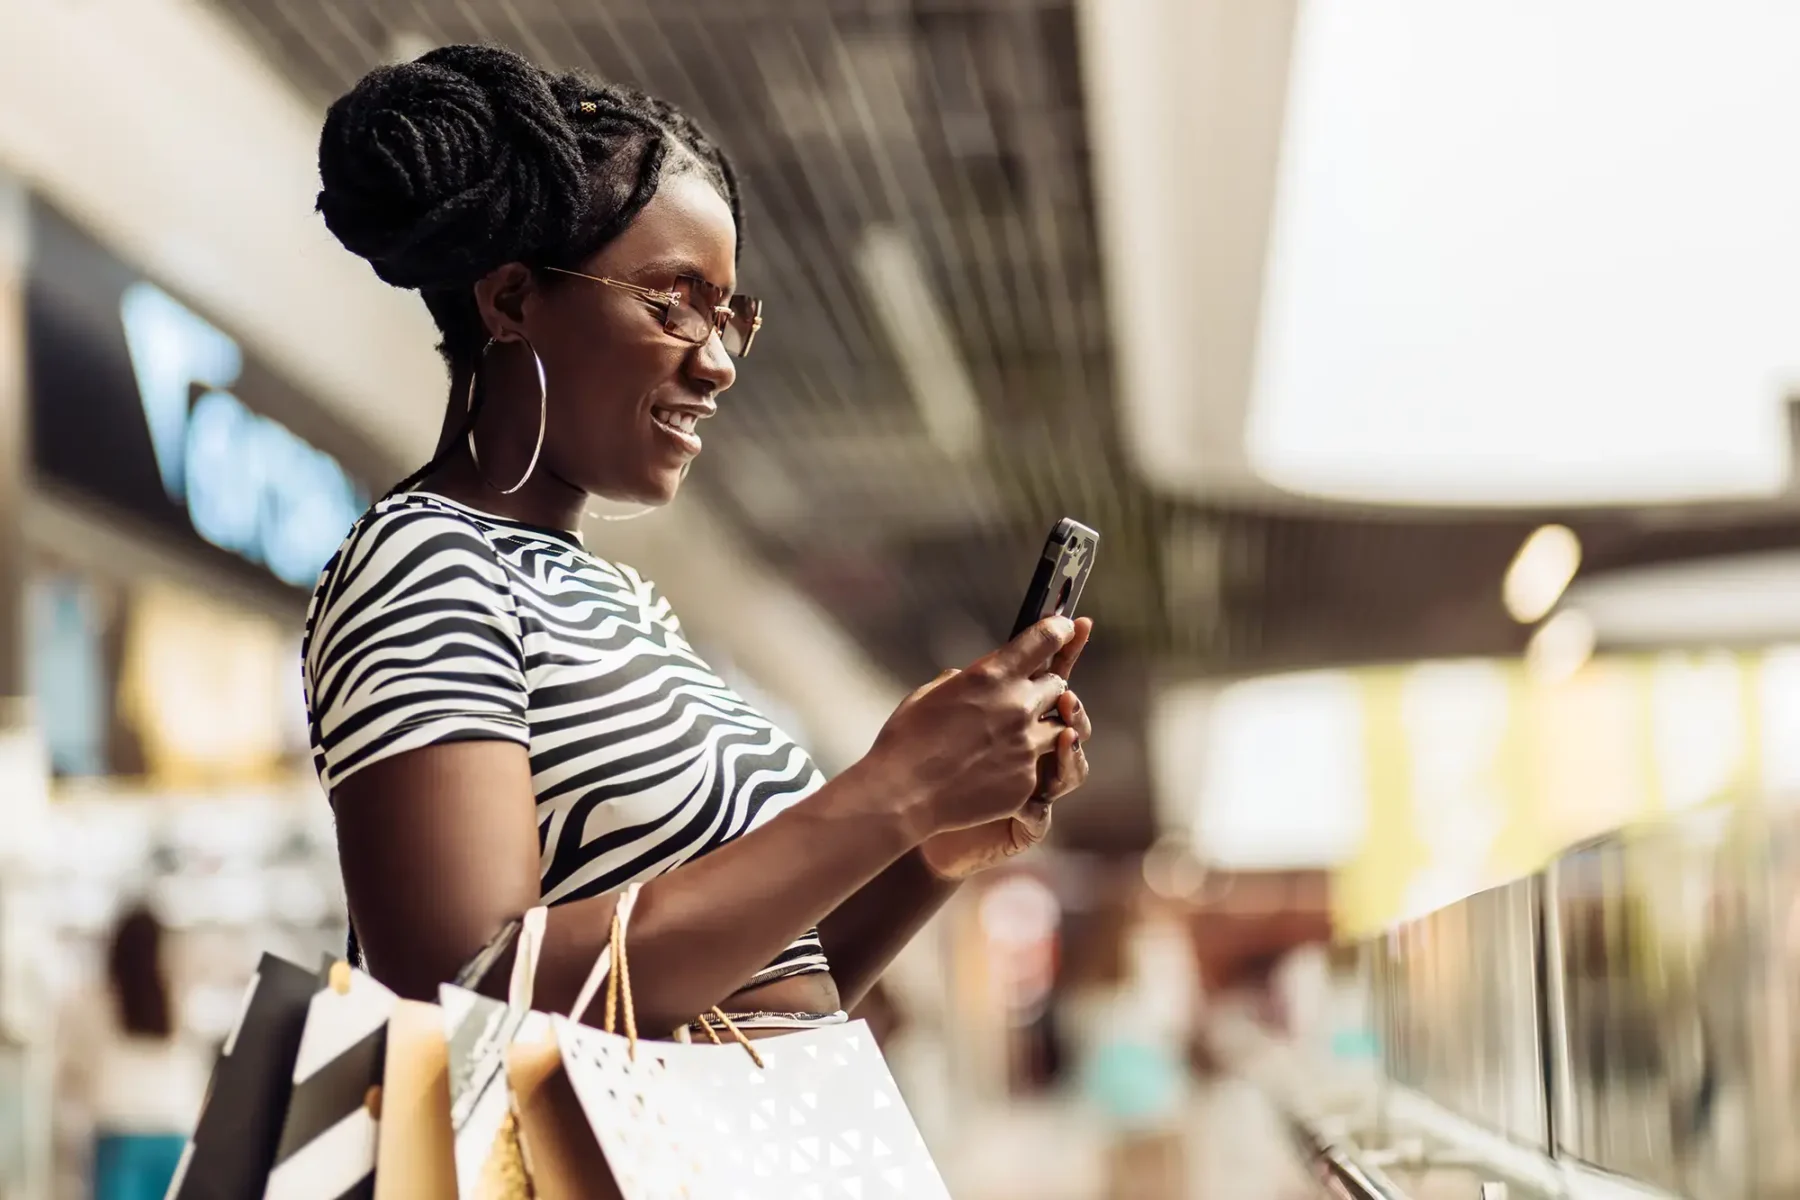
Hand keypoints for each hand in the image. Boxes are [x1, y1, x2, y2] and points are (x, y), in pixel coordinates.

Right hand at [918, 618, 1093, 880]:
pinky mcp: (1027, 780)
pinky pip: (1040, 765)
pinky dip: (1024, 764)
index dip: (1059, 630)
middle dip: (1046, 687)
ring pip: (1060, 729)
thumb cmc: (906, 741)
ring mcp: (1026, 746)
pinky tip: (996, 769)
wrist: (902, 796)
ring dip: (1044, 728)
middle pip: (1058, 684)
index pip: (1045, 640)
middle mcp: (1017, 706)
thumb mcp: (930, 693)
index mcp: (992, 676)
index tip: (1064, 627)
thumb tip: (971, 677)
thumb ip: (963, 680)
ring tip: (1018, 736)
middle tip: (1029, 695)